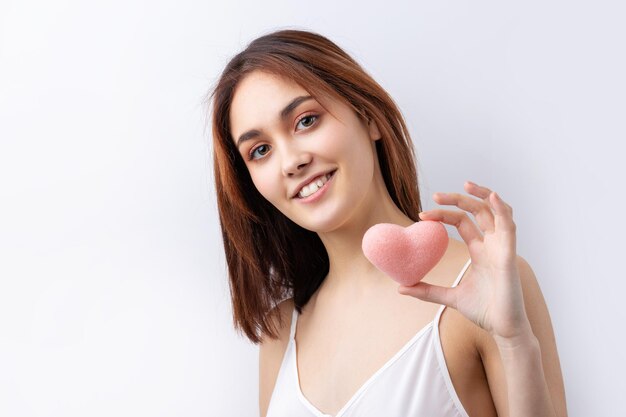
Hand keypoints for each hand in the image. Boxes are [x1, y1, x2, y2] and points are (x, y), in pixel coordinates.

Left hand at [398, 181, 532, 341]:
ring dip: (483, 195)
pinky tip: (492, 198)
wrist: (503, 329)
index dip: (444, 215)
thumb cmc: (483, 311)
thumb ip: (427, 290)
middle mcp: (492, 245)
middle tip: (435, 195)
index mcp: (480, 251)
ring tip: (466, 185)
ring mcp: (502, 248)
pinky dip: (502, 209)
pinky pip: (509, 226)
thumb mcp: (449, 297)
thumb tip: (400, 288)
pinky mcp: (509, 255)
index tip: (422, 215)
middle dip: (458, 199)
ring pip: (497, 212)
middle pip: (478, 211)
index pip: (462, 222)